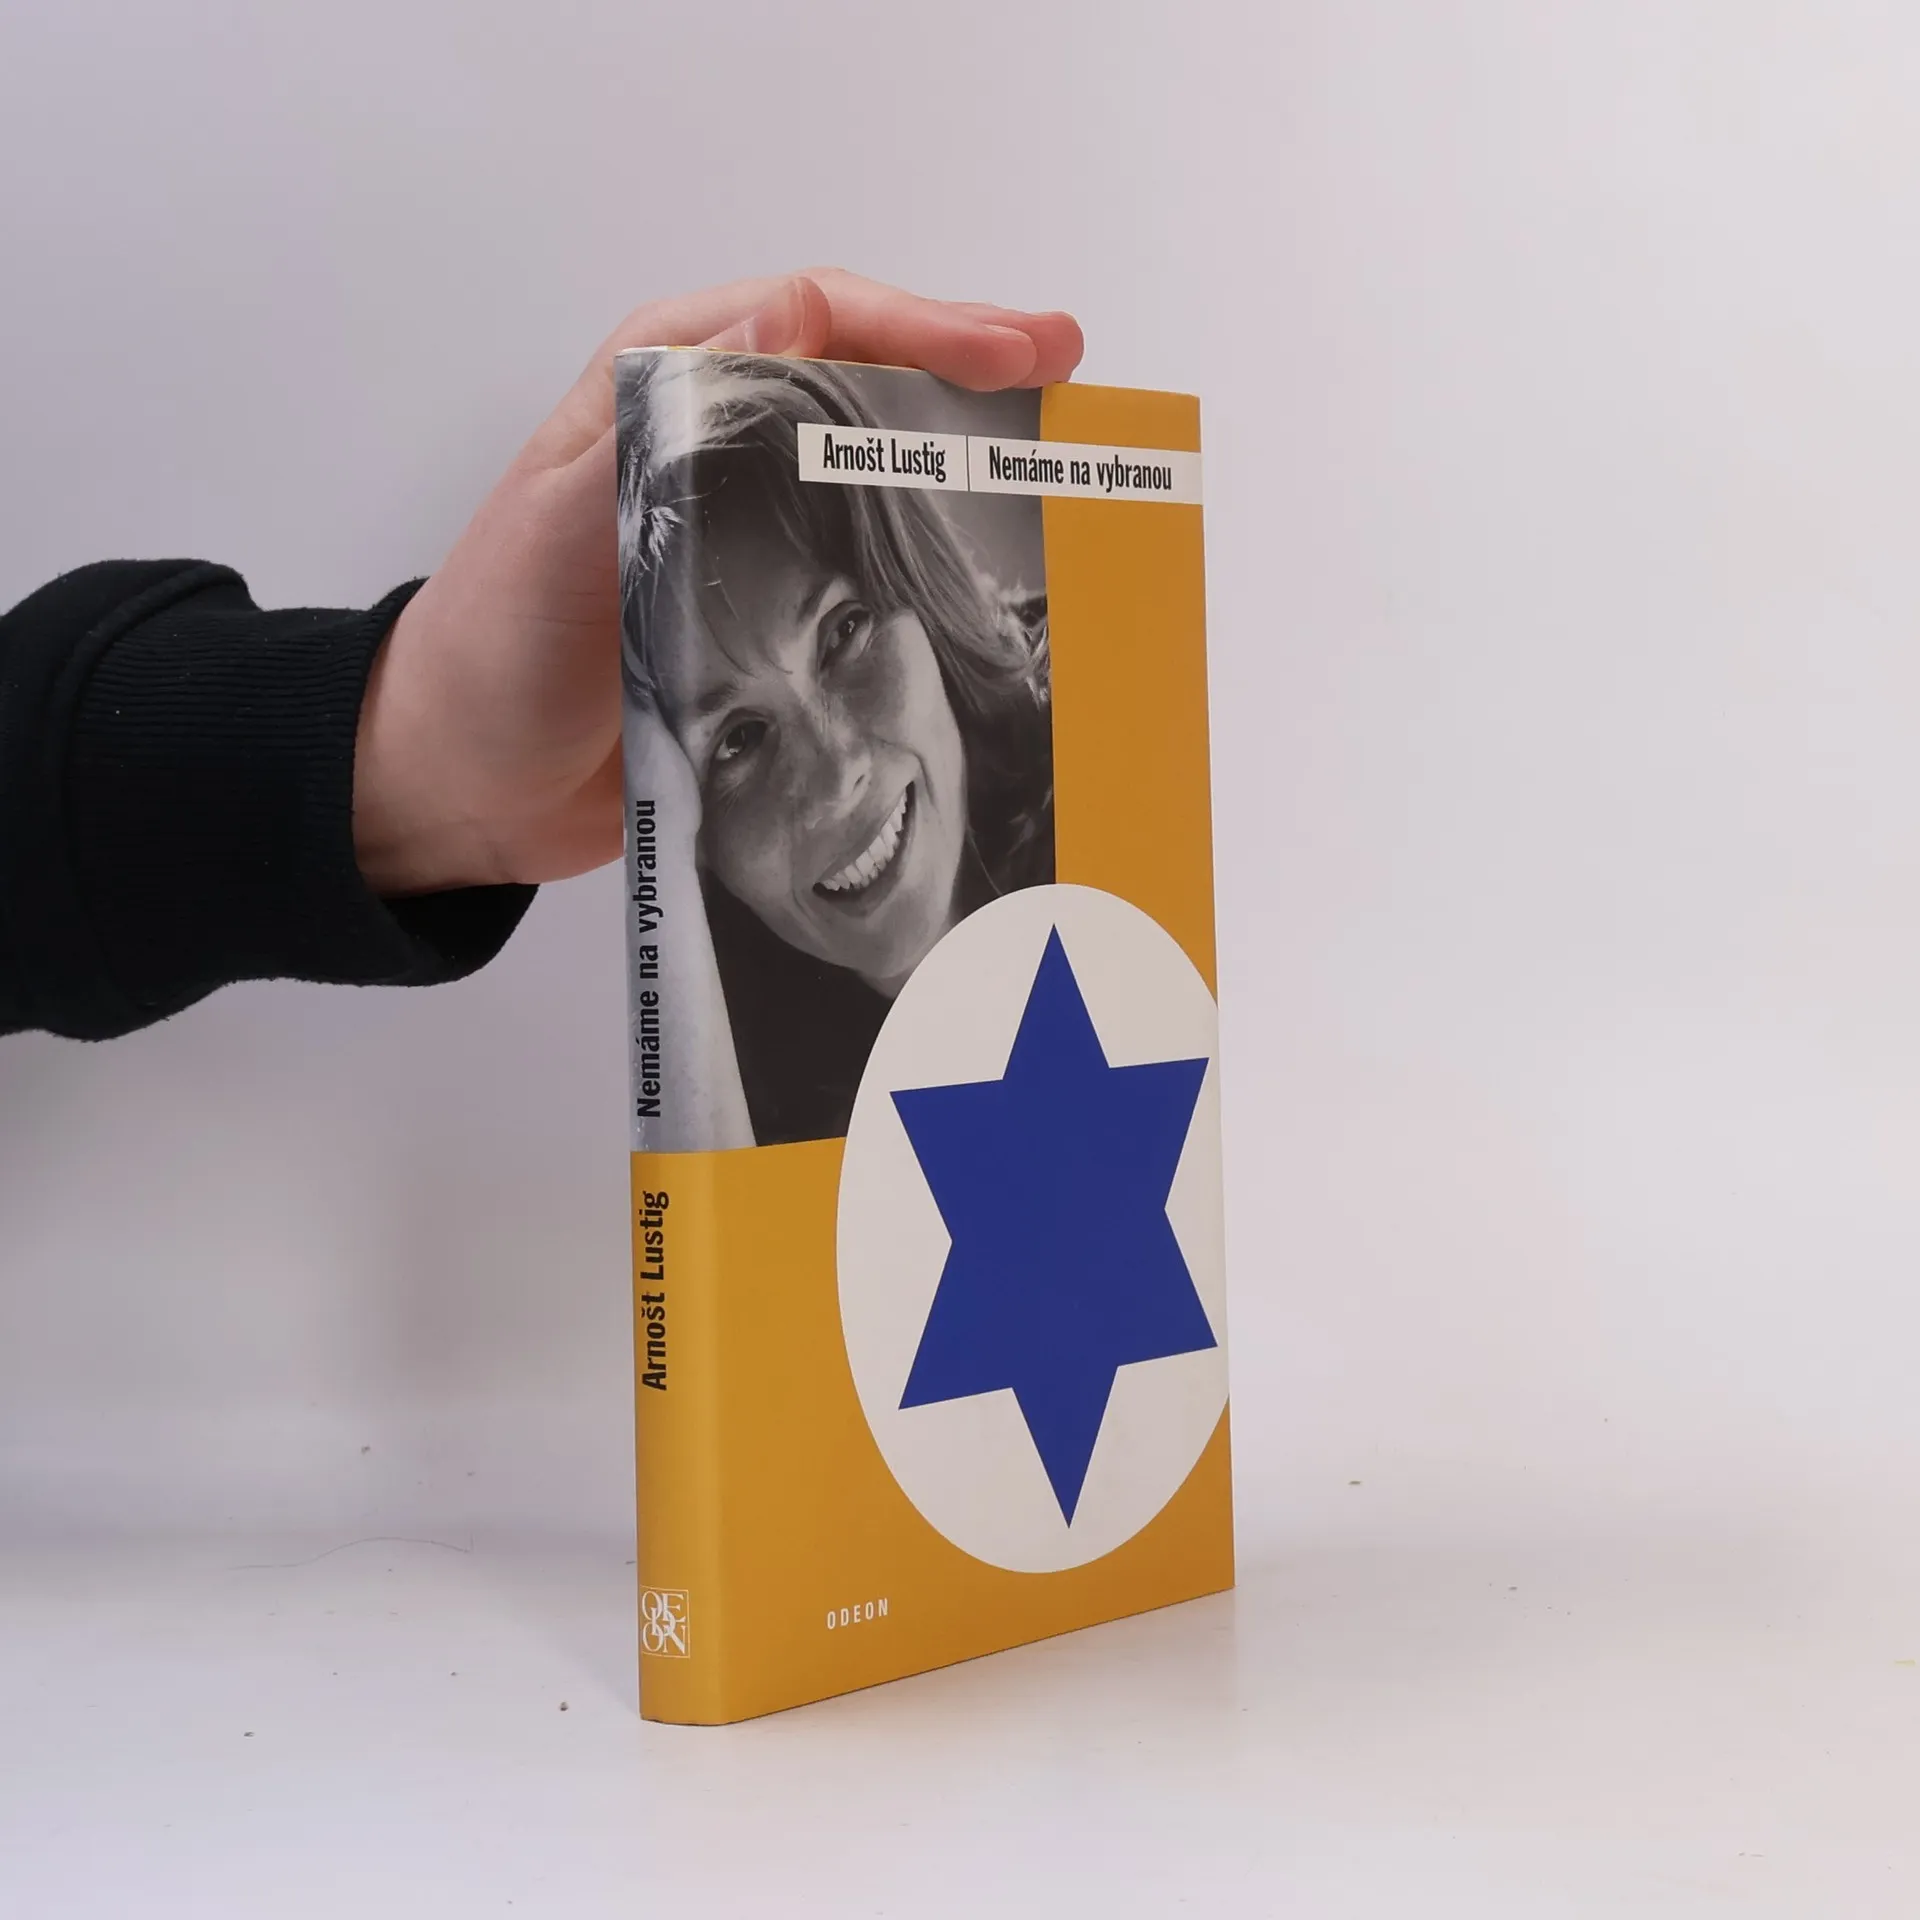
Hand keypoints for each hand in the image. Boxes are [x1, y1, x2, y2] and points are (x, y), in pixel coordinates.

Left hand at [351, 271, 1083, 894]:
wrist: (467, 783)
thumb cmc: (495, 651)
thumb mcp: (563, 525)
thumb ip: (659, 425)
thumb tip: (783, 313)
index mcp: (661, 389)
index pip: (818, 319)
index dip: (927, 324)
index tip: (1018, 351)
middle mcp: (713, 443)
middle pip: (864, 380)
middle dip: (971, 374)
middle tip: (1070, 380)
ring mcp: (743, 528)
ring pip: (872, 467)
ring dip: (964, 460)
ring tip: (1057, 466)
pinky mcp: (760, 611)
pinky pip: (860, 564)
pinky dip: (929, 558)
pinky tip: (989, 574)